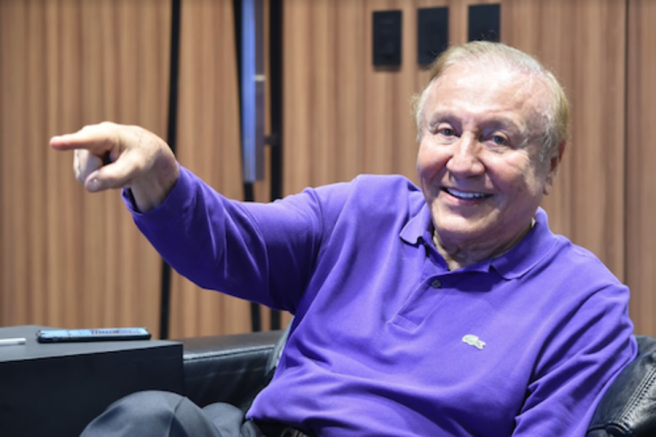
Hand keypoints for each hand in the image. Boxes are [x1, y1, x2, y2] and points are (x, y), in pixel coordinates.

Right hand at [50, 122, 178, 211]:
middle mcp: (88, 137)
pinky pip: (86, 181)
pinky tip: (110, 169)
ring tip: (117, 166)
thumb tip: (88, 186)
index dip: (69, 142)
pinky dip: (102, 181)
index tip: (53, 143)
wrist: (141, 150)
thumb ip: (115, 176)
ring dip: (106, 179)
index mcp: (106, 133)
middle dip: (108, 176)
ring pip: (86, 178)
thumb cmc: (140, 154)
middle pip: (90, 172)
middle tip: (124, 166)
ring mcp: (81, 149)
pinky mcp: (79, 161)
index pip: (85, 140)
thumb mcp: (136, 166)